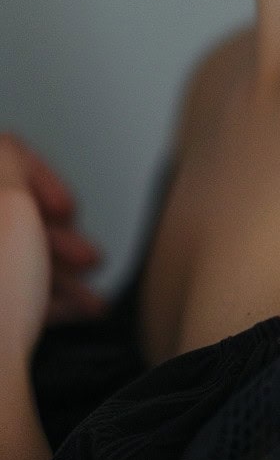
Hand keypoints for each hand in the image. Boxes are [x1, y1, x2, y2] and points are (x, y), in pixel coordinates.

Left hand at [0, 135, 108, 354]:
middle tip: (82, 253)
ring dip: (59, 270)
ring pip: (13, 259)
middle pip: (10, 215)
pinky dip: (42, 297)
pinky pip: (8, 294)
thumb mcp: (14, 205)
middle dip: (57, 235)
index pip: (2, 159)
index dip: (42, 180)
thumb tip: (12, 148)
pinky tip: (75, 311)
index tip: (64, 209)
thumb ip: (12, 160)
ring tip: (90, 293)